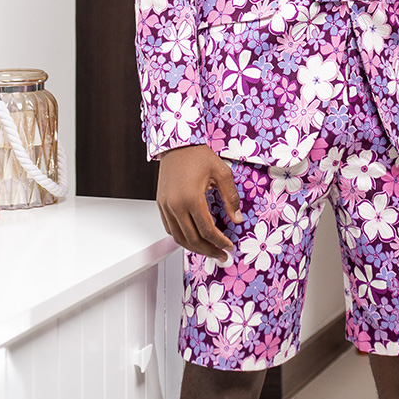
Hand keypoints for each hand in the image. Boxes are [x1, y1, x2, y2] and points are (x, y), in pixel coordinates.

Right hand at [156, 144, 242, 262]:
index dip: (219, 241)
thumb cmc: (198, 155)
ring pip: (179, 238)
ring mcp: (166, 206)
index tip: (229, 246)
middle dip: (209, 250)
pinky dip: (181, 237)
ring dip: (194, 248)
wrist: (176, 143)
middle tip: (221, 255)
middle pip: (192, 239)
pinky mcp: (161, 204)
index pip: (207, 230)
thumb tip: (237, 219)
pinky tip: (192, 238)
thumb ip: (231, 197)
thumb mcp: (221, 172)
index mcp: (192, 198)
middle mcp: (176, 205)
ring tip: (209, 251)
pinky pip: (170, 228)